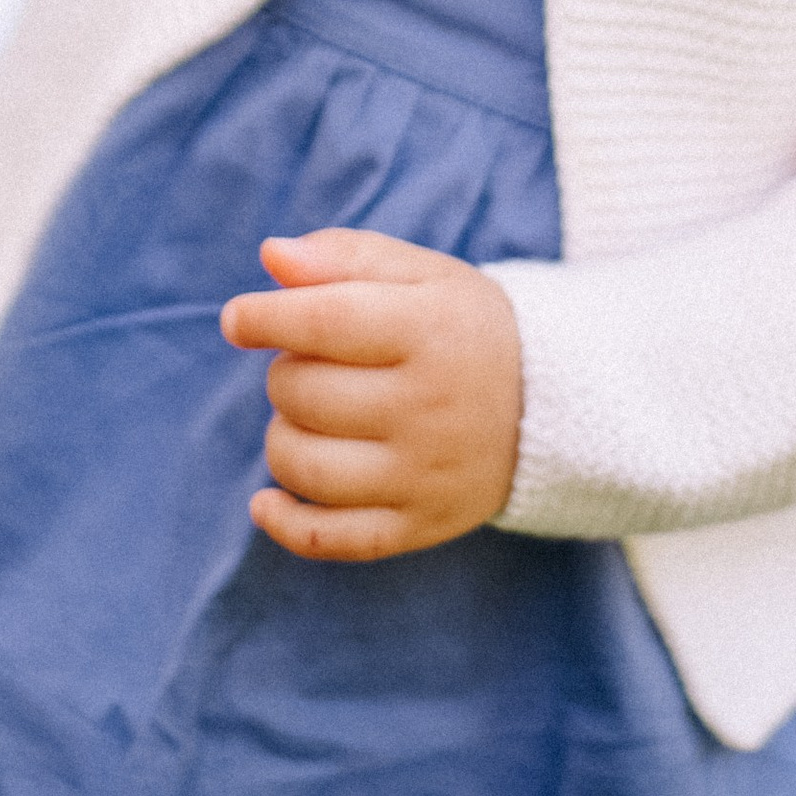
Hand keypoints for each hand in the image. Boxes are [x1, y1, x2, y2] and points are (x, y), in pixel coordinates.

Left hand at [220, 230, 523, 564]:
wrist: (557, 405)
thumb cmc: (465, 327)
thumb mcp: (423, 275)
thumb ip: (347, 256)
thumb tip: (271, 257)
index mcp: (431, 331)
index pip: (325, 322)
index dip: (266, 317)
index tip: (237, 319)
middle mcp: (428, 408)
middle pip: (303, 393)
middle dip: (287, 371)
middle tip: (318, 362)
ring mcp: (423, 474)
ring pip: (303, 466)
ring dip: (283, 434)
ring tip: (311, 415)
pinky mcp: (419, 524)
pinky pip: (330, 538)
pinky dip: (284, 522)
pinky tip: (266, 500)